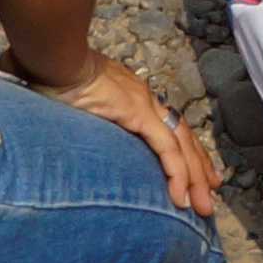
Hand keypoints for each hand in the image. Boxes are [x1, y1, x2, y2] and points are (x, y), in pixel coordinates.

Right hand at [31, 50, 222, 221]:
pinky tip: (181, 195)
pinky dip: (177, 172)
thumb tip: (68, 138)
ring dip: (194, 177)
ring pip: (180, 144)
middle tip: (211, 192)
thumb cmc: (50, 77)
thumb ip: (81, 120)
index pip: (165, 124)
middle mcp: (143, 97)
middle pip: (181, 135)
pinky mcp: (137, 112)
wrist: (50, 57)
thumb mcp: (73, 106)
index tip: (195, 170)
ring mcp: (142, 103)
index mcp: (131, 95)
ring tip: (202, 205)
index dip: (183, 147)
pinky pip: (164, 147)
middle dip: (198, 166)